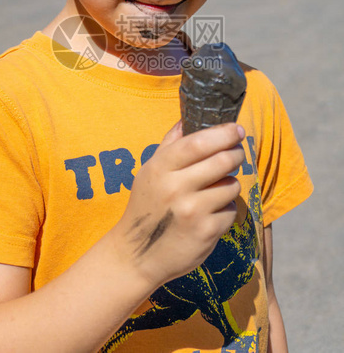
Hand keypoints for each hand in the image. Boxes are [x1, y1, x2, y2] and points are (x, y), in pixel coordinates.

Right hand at [110, 121, 244, 288]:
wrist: (137, 255)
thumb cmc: (146, 206)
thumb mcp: (149, 172)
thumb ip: (169, 145)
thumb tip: (186, 118)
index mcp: (161, 168)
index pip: (199, 142)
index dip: (223, 133)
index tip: (237, 128)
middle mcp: (176, 188)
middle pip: (222, 160)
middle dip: (235, 153)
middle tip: (236, 153)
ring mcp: (192, 211)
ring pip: (230, 185)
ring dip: (230, 183)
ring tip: (217, 188)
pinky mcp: (206, 232)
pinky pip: (231, 210)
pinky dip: (226, 209)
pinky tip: (211, 213)